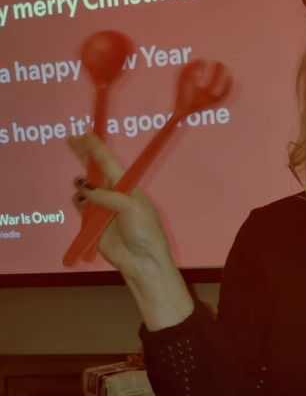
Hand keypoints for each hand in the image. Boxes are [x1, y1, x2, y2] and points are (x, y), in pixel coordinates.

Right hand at [69, 133, 173, 275]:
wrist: (141, 261)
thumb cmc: (144, 232)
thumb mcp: (131, 207)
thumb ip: (106, 196)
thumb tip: (84, 190)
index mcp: (128, 187)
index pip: (109, 162)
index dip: (97, 148)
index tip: (85, 134)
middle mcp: (114, 194)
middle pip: (94, 170)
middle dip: (83, 155)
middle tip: (71, 140)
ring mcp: (102, 207)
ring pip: (84, 188)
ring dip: (81, 184)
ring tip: (83, 187)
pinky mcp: (92, 222)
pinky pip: (80, 205)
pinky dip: (78, 201)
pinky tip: (82, 202)